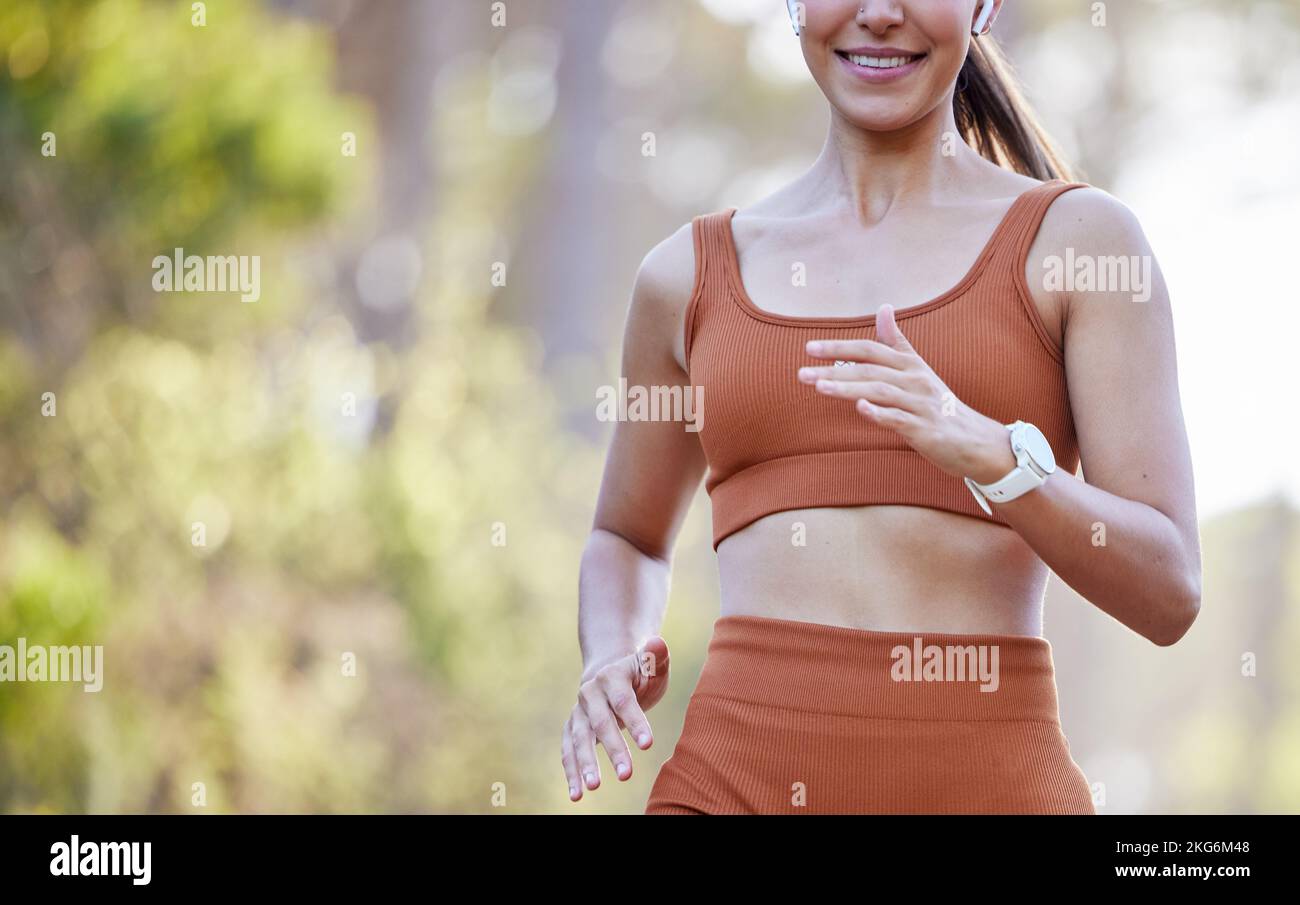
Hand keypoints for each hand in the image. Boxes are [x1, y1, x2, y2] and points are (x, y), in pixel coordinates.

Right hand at [561, 636, 669, 801]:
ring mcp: (578, 711)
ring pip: (579, 739)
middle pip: (601, 723)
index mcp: (612, 676)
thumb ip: (656, 657)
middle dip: (613, 749)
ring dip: (585, 764)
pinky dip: (571, 772)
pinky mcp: (572, 728)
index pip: (624, 701)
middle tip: (627, 775)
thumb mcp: (652, 665)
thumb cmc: (640, 673)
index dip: (635, 722)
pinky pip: (568, 751)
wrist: (609, 672)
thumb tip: (657, 643)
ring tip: (593, 788)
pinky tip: (576, 794)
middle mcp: (590, 693)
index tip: (649, 745)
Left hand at [796, 304, 1015, 483]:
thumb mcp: (917, 370)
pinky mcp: (925, 430)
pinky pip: (899, 419)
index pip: (870, 349)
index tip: (809, 348)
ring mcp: (920, 405)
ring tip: (820, 387)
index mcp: (910, 365)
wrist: (975, 441)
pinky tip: (860, 409)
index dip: (840, 348)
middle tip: (802, 373)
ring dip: (848, 388)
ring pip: (880, 391)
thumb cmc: (938, 405)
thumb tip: (883, 307)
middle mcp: (914, 380)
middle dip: (834, 369)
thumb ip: (896, 342)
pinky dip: (879, 413)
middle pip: (870, 369)